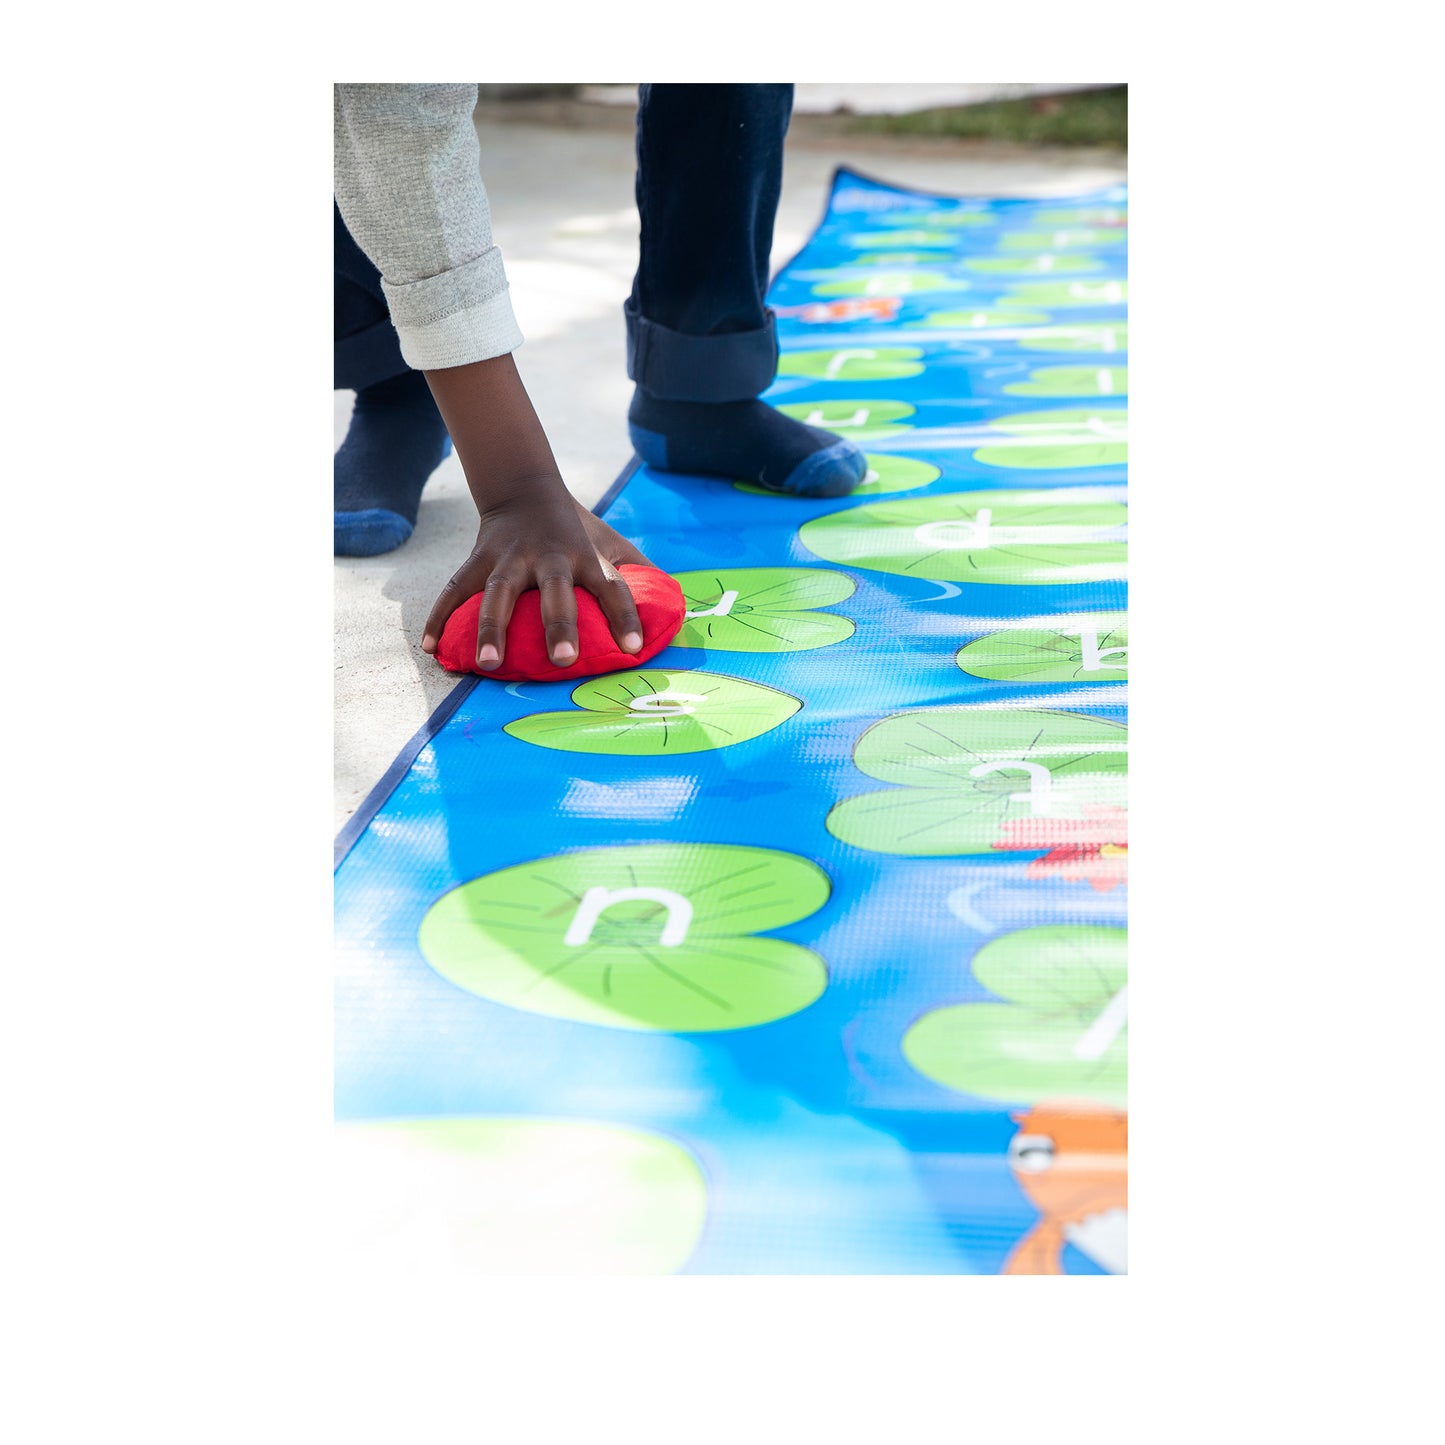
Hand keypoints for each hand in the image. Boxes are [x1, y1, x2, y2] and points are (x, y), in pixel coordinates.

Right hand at [421, 484, 651, 670]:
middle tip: (565, 659)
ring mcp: (510, 558)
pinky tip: (431, 648)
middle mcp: (550, 559)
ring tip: (489, 664)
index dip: (626, 616)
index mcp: (586, 558)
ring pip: (499, 593)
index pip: (613, 587)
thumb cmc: (577, 530)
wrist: (525, 486)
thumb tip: (678, 605)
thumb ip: (642, 571)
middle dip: (560, 625)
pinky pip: (456, 589)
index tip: (634, 648)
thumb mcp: (611, 543)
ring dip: (492, 628)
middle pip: (556, 592)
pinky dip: (440, 618)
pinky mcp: (479, 559)